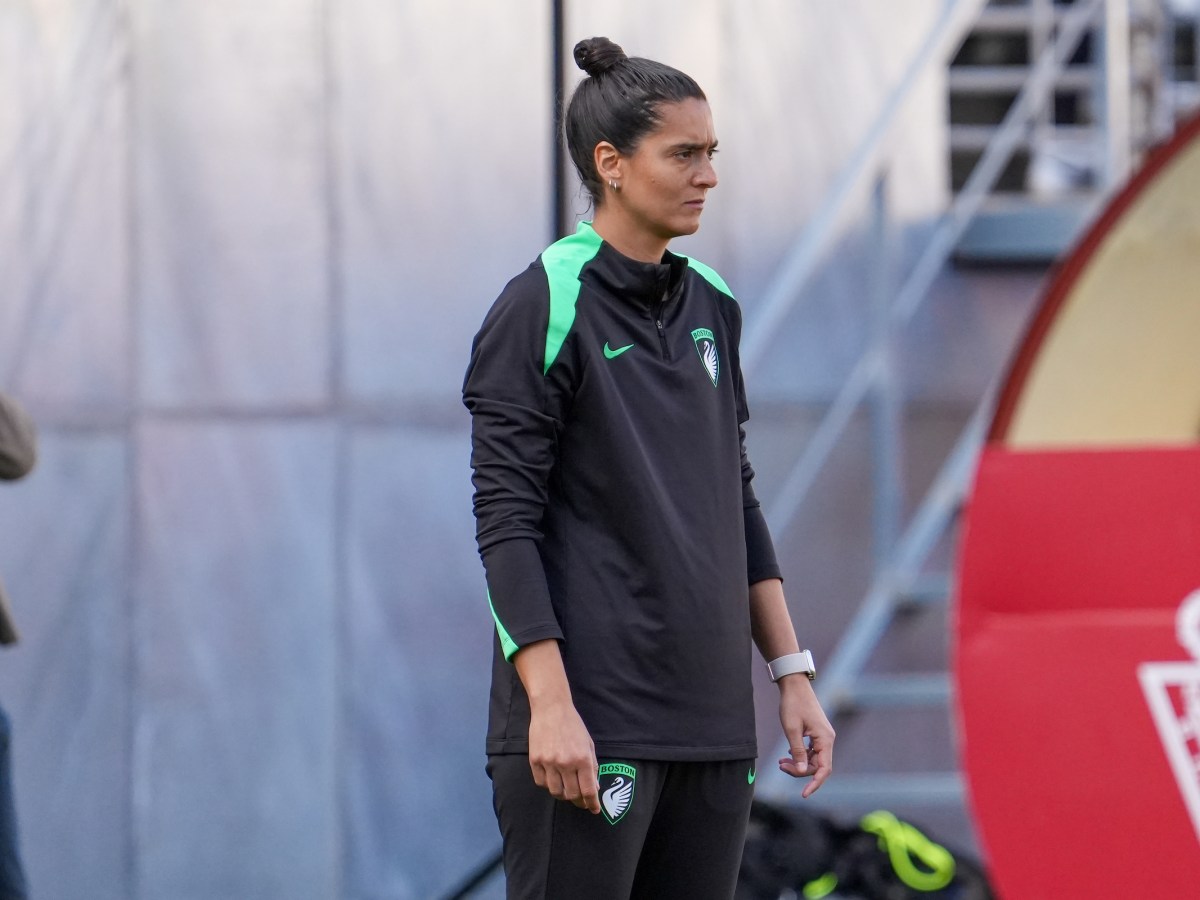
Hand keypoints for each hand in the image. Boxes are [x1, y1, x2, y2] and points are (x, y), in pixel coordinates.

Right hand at [527, 698, 600, 813]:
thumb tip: (594, 787)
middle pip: (572, 794)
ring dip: (563, 795)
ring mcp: (549, 762)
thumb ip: (592, 766)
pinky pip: (542, 783)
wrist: (551, 708)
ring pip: (556, 792)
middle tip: (581, 801)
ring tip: (567, 790)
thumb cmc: (573, 725)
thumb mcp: (588, 744)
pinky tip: (553, 780)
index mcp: (582, 759)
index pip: (589, 790)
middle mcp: (566, 763)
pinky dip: (549, 785)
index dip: (592, 803)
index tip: (594, 810)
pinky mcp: (535, 761)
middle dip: (579, 801)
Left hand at [775, 675, 834, 797]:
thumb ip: (798, 752)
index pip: (824, 769)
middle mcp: (827, 739)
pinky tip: (788, 755)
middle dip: (799, 770)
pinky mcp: (817, 734)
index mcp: (825, 739)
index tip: (804, 795)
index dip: (815, 784)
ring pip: (813, 759)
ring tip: (781, 762)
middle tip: (780, 766)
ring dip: (798, 763)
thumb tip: (802, 771)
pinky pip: (811, 752)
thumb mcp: (791, 730)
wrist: (794, 685)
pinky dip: (800, 755)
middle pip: (817, 766)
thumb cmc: (792, 705)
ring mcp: (823, 737)